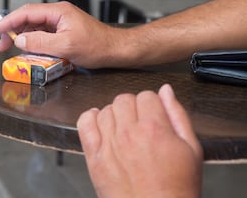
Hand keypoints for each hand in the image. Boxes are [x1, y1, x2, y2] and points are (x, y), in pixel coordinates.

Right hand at [0, 1, 129, 67]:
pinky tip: (30, 51)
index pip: (26, 13)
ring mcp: (61, 22)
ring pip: (34, 27)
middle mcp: (58, 14)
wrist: (115, 50)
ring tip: (14, 50)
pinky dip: (34, 42)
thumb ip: (41, 42)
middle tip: (3, 46)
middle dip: (13, 31)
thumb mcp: (66, 46)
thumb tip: (21, 40)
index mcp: (58, 12)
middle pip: (28, 18)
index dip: (8, 21)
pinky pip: (43, 34)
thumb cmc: (96, 46)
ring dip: (23, 38)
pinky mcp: (63, 31)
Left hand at [77, 84, 202, 197]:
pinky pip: (84, 123)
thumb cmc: (176, 187)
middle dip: (134, 107)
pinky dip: (90, 118)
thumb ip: (178, 115)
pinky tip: (101, 124)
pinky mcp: (93, 156)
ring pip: (105, 109)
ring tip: (124, 129)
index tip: (154, 115)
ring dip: (115, 114)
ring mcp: (108, 143)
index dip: (152, 105)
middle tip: (141, 124)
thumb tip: (166, 90)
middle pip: (124, 99)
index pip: (146, 95)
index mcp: (154, 128)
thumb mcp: (192, 149)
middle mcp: (128, 132)